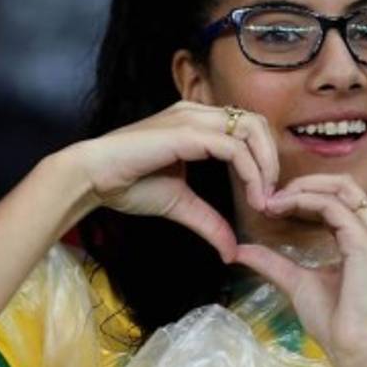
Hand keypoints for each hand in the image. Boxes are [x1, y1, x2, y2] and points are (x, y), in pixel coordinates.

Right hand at [71, 101, 278, 261]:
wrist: (93, 177)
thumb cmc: (127, 184)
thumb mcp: (179, 205)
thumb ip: (209, 222)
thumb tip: (231, 252)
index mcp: (196, 123)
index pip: (247, 130)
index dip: (264, 161)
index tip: (264, 199)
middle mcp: (197, 114)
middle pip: (257, 123)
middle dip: (272, 159)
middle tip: (270, 196)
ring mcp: (192, 119)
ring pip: (252, 130)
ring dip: (266, 165)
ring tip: (263, 198)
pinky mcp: (186, 133)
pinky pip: (233, 147)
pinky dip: (250, 172)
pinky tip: (252, 196)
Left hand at [229, 174, 366, 362]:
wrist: (352, 346)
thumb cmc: (332, 320)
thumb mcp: (295, 282)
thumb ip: (272, 262)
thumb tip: (241, 250)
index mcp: (359, 239)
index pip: (338, 197)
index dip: (305, 192)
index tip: (272, 202)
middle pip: (345, 184)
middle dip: (306, 182)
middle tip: (273, 194)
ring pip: (342, 188)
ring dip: (304, 188)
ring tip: (274, 200)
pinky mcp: (365, 244)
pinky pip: (334, 208)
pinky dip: (306, 201)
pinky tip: (282, 209)